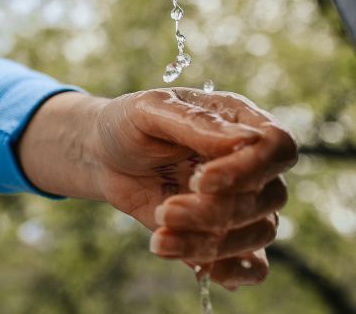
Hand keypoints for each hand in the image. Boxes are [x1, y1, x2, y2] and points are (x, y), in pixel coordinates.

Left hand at [91, 88, 296, 289]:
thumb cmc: (129, 124)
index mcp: (240, 121)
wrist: (104, 157)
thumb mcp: (150, 110)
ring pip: (258, 233)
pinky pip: (252, 265)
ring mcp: (243, 200)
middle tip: (165, 211)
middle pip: (268, 197)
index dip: (249, 169)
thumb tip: (250, 140)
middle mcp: (251, 163)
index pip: (277, 147)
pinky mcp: (225, 232)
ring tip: (159, 235)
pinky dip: (229, 270)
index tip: (202, 180)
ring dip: (209, 241)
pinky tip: (195, 266)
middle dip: (214, 212)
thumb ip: (196, 122)